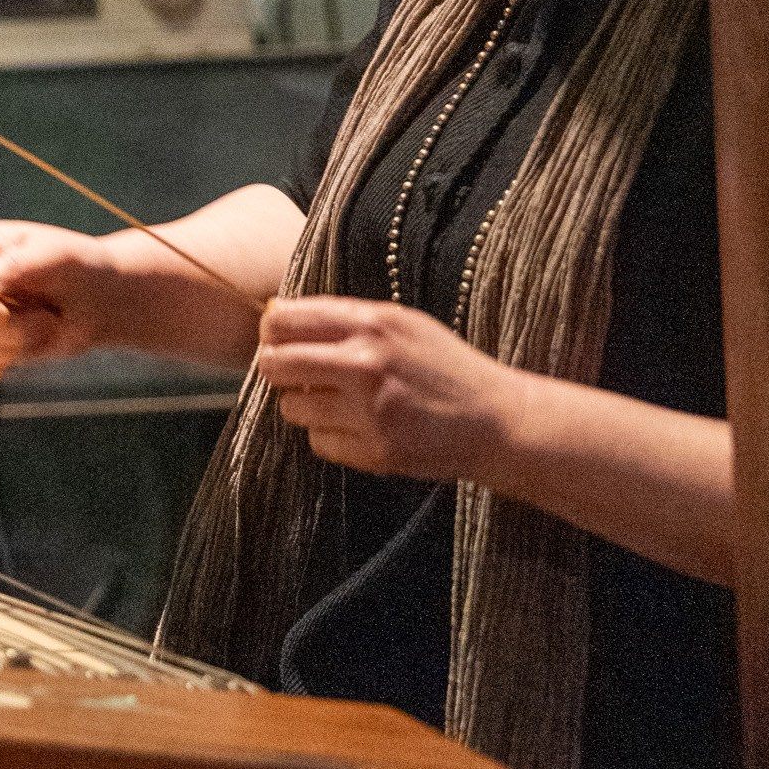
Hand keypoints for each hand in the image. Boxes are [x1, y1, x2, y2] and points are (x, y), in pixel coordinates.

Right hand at [0, 219, 123, 381]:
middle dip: (6, 326)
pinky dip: (8, 362)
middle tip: (44, 315)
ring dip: (16, 345)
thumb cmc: (80, 267)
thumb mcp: (54, 255)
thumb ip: (13, 265)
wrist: (101, 301)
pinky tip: (33, 343)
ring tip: (45, 323)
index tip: (4, 305)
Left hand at [255, 295, 521, 483]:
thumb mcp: (404, 323)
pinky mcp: (375, 452)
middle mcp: (365, 364)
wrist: (497, 421)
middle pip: (274, 364)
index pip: (284, 321)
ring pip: (292, 408)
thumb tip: (279, 316)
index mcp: (372, 324)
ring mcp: (369, 411)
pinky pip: (318, 442)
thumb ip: (345, 318)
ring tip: (339, 402)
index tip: (277, 338)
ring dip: (305, 406)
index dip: (271, 331)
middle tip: (295, 373)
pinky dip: (331, 436)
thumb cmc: (447, 367)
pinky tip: (361, 427)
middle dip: (276, 368)